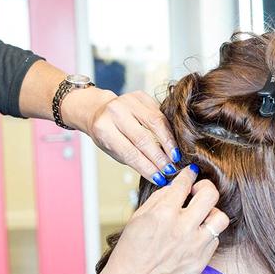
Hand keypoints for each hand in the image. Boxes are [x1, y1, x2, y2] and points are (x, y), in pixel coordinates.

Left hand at [62, 88, 180, 186]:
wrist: (98, 111)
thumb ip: (134, 160)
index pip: (130, 153)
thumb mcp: (113, 150)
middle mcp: (115, 112)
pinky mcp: (140, 95)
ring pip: (156, 122)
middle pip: (143, 138)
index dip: (147, 167)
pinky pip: (159, 113)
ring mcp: (128, 100)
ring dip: (168, 142)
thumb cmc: (106, 134)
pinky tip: (172, 141)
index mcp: (104, 129)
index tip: (160, 178)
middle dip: (159, 157)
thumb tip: (158, 174)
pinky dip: (168, 129)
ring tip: (176, 156)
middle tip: (171, 169)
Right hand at [91, 166, 229, 273]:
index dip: (189, 174)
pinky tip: (193, 237)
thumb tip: (177, 187)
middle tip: (198, 191)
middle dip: (205, 187)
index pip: (185, 183)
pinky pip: (214, 240)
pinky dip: (206, 235)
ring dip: (211, 213)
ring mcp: (194, 247)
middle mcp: (182, 228)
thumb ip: (160, 198)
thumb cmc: (131, 250)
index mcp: (164, 214)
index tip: (191, 173)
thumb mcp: (138, 217)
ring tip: (200, 217)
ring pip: (220, 218)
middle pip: (211, 195)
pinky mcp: (200, 262)